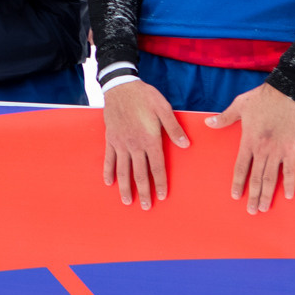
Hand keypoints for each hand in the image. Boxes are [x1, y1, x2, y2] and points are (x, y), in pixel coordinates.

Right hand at [102, 80, 188, 208]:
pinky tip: (109, 182)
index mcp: (149, 139)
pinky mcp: (110, 139)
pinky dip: (108, 171)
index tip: (162, 196)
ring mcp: (120, 143)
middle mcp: (134, 145)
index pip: (156, 166)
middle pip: (139, 173)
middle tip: (146, 207)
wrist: (120, 87)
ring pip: (123, 170)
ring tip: (128, 201)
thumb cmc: (144, 96)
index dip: (160, 183)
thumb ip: (174, 128)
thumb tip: (185, 145)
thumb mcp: (164, 108)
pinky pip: (109, 159)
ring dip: (125, 187)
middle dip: (143, 191)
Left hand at [203, 83, 294, 214]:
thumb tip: (208, 123)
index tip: (235, 196)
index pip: (241, 167)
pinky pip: (291, 169)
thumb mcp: (239, 105)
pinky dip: (290, 183)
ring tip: (265, 208)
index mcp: (248, 140)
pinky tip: (289, 195)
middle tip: (251, 211)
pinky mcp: (292, 147)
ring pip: (272, 177)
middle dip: (253, 196)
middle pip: (256, 177)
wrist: (286, 91)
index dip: (238, 183)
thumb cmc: (262, 97)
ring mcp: (277, 150)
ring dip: (268, 194)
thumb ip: (224, 118)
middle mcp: (262, 149)